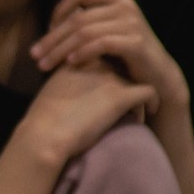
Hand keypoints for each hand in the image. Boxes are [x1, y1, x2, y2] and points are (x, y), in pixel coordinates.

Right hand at [16, 62, 159, 167]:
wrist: (45, 134)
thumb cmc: (42, 119)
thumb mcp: (50, 89)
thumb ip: (64, 80)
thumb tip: (72, 90)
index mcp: (79, 59)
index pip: (104, 59)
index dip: (110, 73)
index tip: (109, 92)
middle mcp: (98, 63)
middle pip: (123, 65)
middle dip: (127, 81)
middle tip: (127, 100)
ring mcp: (112, 77)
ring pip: (137, 78)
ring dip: (138, 94)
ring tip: (137, 111)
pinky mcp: (123, 95)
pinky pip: (149, 93)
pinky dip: (152, 102)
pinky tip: (149, 113)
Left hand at [31, 0, 188, 111]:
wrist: (158, 75)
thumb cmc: (124, 56)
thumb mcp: (105, 33)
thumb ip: (86, 24)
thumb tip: (50, 26)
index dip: (58, 12)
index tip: (45, 35)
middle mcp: (125, 6)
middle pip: (77, 17)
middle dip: (51, 38)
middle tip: (34, 56)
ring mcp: (132, 22)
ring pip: (85, 31)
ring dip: (60, 49)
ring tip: (45, 65)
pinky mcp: (136, 42)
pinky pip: (101, 44)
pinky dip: (82, 53)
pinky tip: (69, 63)